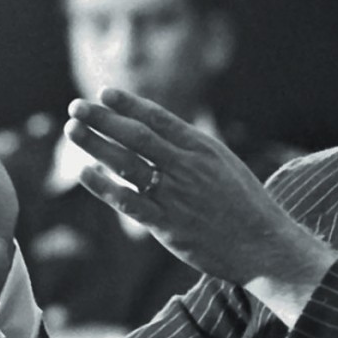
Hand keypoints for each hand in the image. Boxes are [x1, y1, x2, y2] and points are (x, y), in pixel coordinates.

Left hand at [65, 88, 337, 323]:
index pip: (158, 119)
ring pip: (128, 164)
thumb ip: (192, 151)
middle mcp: (188, 167)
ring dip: (96, 145)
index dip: (129, 104)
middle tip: (76, 106)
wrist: (265, 245)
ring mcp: (177, 196)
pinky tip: (85, 174)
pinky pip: (130, 202)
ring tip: (72, 130)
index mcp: (203, 148)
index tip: (104, 93)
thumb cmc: (246, 205)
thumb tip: (161, 135)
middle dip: (103, 119)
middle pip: (137, 136)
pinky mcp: (169, 225)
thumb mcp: (225, 165)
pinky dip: (105, 187)